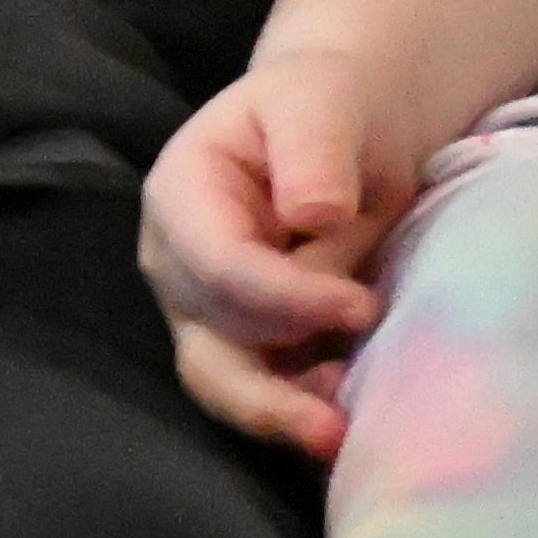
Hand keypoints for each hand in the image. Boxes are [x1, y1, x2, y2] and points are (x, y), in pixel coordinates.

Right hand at [141, 66, 416, 455]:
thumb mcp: (322, 101)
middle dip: (270, 383)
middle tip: (340, 412)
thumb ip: (314, 150)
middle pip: (210, 338)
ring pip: (222, 382)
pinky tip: (342, 420)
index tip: (361, 306)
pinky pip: (258, 390)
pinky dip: (295, 410)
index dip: (287, 297)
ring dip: (276, 414)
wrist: (344, 127)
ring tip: (336, 436)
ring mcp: (202, 310)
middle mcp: (176, 263)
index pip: (220, 265)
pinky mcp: (241, 343)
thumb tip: (314, 215)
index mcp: (181, 194)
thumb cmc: (326, 106)